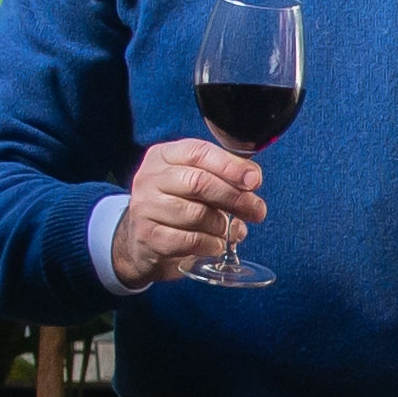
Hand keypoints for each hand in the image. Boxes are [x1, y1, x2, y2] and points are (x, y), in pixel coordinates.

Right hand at [106, 134, 265, 288]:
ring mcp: (146, 208)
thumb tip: (252, 180)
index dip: (230, 165)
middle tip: (257, 210)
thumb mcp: (193, 182)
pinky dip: (211, 244)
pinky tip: (216, 245)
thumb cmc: (176, 206)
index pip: (198, 152)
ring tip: (230, 230)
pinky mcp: (149, 237)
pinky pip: (190, 240)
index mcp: (163, 156)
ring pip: (196, 214)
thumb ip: (221, 176)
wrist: (140, 242)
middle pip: (199, 182)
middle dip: (234, 197)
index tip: (254, 180)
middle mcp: (150, 179)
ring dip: (222, 225)